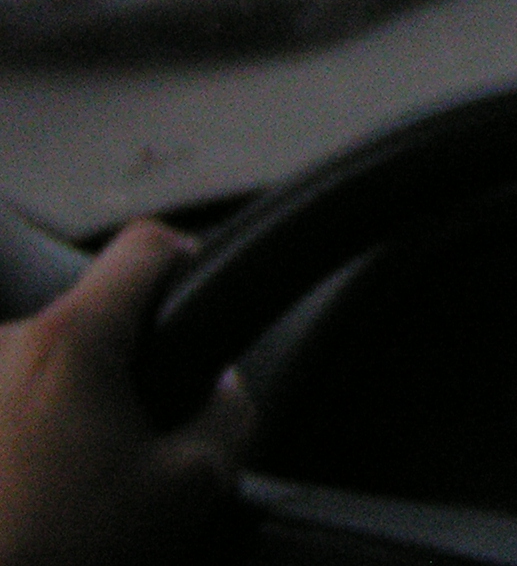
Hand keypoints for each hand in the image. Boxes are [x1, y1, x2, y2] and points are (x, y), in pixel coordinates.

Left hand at [0, 220, 253, 565]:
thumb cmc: (68, 551)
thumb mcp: (191, 488)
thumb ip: (228, 413)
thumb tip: (220, 387)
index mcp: (70, 341)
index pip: (144, 247)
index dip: (188, 257)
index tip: (199, 291)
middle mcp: (3, 346)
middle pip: (90, 314)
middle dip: (124, 361)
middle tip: (142, 434)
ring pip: (42, 365)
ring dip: (68, 404)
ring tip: (76, 481)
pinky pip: (7, 403)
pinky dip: (25, 435)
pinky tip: (34, 492)